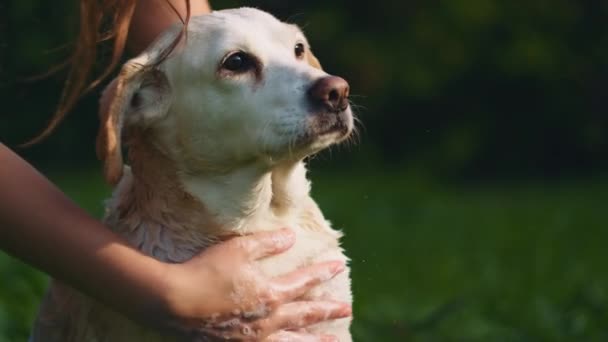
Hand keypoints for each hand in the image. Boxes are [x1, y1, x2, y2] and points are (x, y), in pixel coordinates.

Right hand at [160, 228, 349, 340]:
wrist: (173, 302)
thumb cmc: (206, 271)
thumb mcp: (239, 249)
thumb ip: (268, 243)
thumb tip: (292, 236)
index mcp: (270, 295)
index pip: (304, 282)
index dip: (323, 273)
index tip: (339, 265)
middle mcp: (268, 320)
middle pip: (305, 316)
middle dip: (328, 312)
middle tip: (347, 310)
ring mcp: (254, 338)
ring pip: (293, 341)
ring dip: (316, 340)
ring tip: (336, 341)